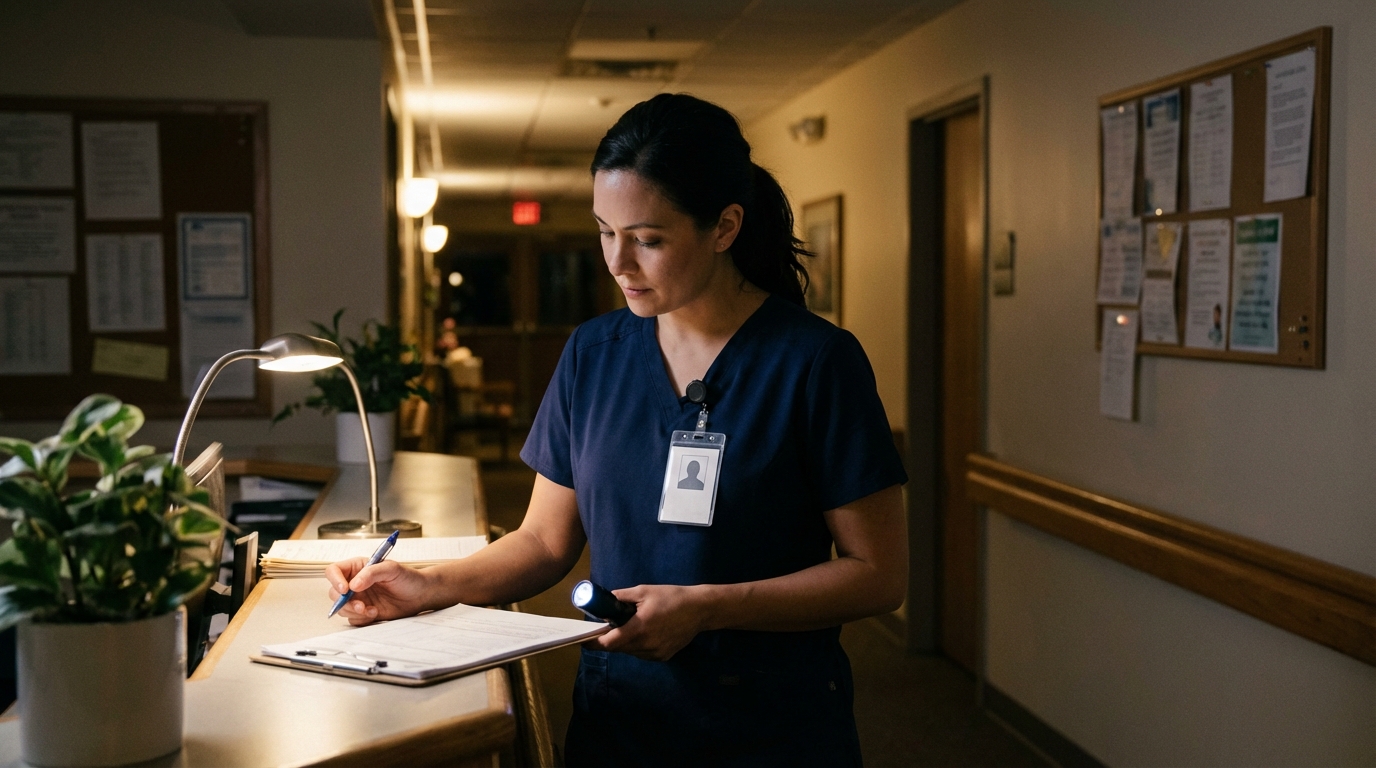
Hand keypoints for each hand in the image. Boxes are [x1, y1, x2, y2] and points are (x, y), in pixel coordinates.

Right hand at [325, 557, 433, 625]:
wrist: (419, 595)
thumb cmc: (407, 578)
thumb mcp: (392, 569)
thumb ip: (372, 573)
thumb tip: (354, 584)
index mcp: (358, 568)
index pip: (334, 571)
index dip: (335, 580)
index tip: (345, 589)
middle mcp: (354, 583)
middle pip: (334, 593)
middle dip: (344, 602)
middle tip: (360, 606)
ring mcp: (358, 598)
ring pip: (342, 608)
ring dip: (354, 612)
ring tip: (372, 610)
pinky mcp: (363, 612)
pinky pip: (353, 619)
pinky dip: (361, 619)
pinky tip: (375, 613)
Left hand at [588, 584, 709, 660]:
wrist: (700, 610)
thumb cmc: (672, 597)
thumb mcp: (644, 591)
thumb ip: (621, 597)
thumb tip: (606, 600)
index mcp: (639, 629)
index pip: (609, 643)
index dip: (595, 643)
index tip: (585, 640)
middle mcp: (646, 646)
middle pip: (618, 648)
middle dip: (610, 640)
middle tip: (607, 627)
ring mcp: (655, 654)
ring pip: (631, 652)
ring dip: (625, 642)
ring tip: (629, 627)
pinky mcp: (664, 657)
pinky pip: (643, 654)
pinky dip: (638, 645)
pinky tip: (646, 632)